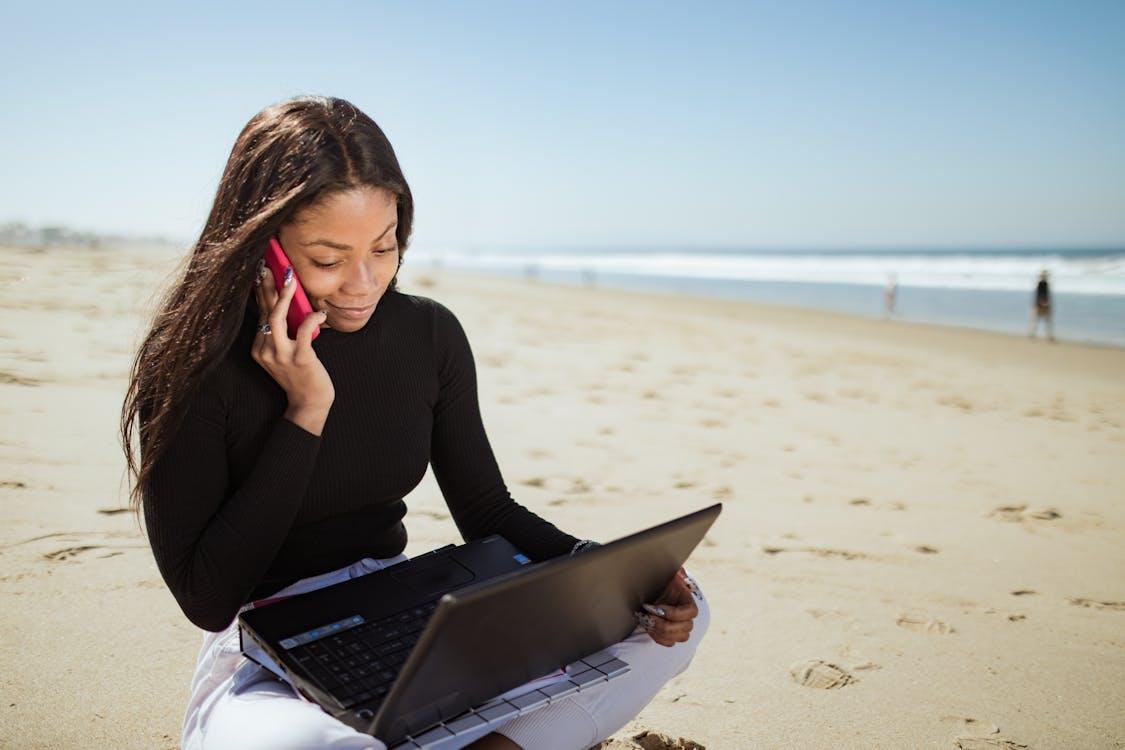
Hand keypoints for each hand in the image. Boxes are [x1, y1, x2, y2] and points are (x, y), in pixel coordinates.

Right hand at [251, 260, 334, 420]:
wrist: (309, 403)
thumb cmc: (300, 375)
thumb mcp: (285, 352)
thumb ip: (283, 332)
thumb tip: (287, 303)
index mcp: (260, 347)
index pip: (259, 313)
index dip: (260, 291)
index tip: (261, 271)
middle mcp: (265, 350)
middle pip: (264, 311)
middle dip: (265, 286)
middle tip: (267, 264)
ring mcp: (281, 355)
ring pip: (276, 318)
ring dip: (282, 296)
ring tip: (289, 278)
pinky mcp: (300, 359)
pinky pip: (303, 331)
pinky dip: (312, 318)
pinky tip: (321, 312)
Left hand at [635, 567, 701, 646]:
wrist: (645, 589)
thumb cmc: (656, 580)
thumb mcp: (665, 572)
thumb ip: (675, 571)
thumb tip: (681, 575)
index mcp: (687, 599)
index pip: (691, 612)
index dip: (675, 614)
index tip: (658, 609)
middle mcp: (686, 615)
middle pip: (686, 628)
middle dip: (665, 625)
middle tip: (648, 617)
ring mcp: (679, 626)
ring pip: (679, 638)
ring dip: (661, 632)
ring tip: (647, 621)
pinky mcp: (670, 634)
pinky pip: (669, 643)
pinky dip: (658, 637)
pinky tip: (648, 626)